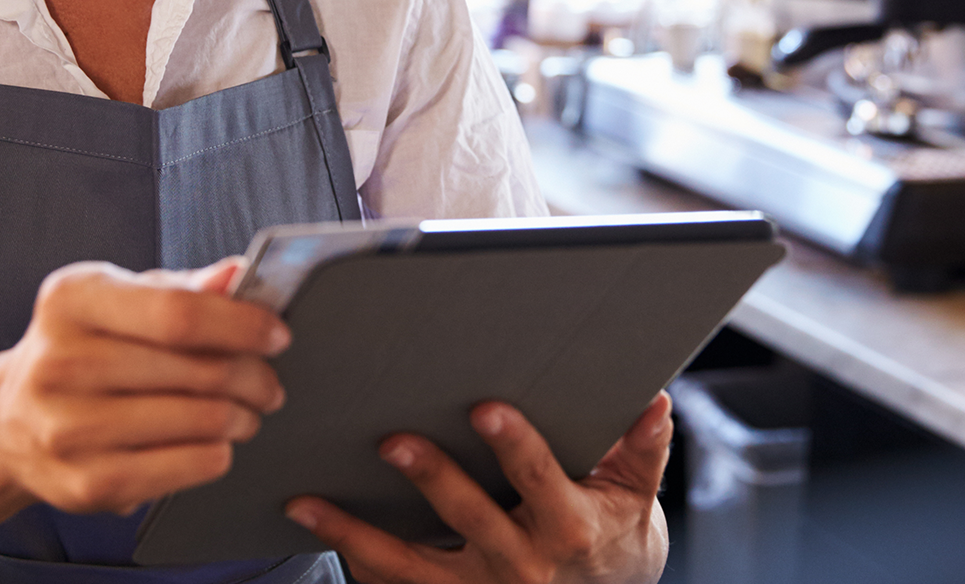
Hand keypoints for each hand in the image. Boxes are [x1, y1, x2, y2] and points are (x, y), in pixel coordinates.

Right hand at [0, 257, 289, 514]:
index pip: (178, 312)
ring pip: (199, 422)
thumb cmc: (84, 348)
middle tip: (268, 383)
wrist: (9, 419)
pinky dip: (216, 455)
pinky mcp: (84, 483)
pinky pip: (184, 468)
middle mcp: (59, 362)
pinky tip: (214, 443)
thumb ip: (184, 288)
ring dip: (241, 418)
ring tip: (244, 413)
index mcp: (71, 300)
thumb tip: (238, 274)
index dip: (242, 325)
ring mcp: (67, 428)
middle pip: (197, 370)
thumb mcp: (122, 300)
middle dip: (253, 377)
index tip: (276, 335)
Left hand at [285, 394, 672, 583]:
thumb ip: (642, 448)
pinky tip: (311, 527)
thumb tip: (654, 399)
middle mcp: (521, 566)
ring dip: (356, 534)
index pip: (539, 482)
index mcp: (569, 528)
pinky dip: (350, 560)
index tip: (485, 410)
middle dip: (431, 480)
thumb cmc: (614, 538)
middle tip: (392, 441)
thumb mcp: (637, 497)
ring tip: (310, 501)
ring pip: (409, 566)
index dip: (515, 446)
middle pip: (470, 520)